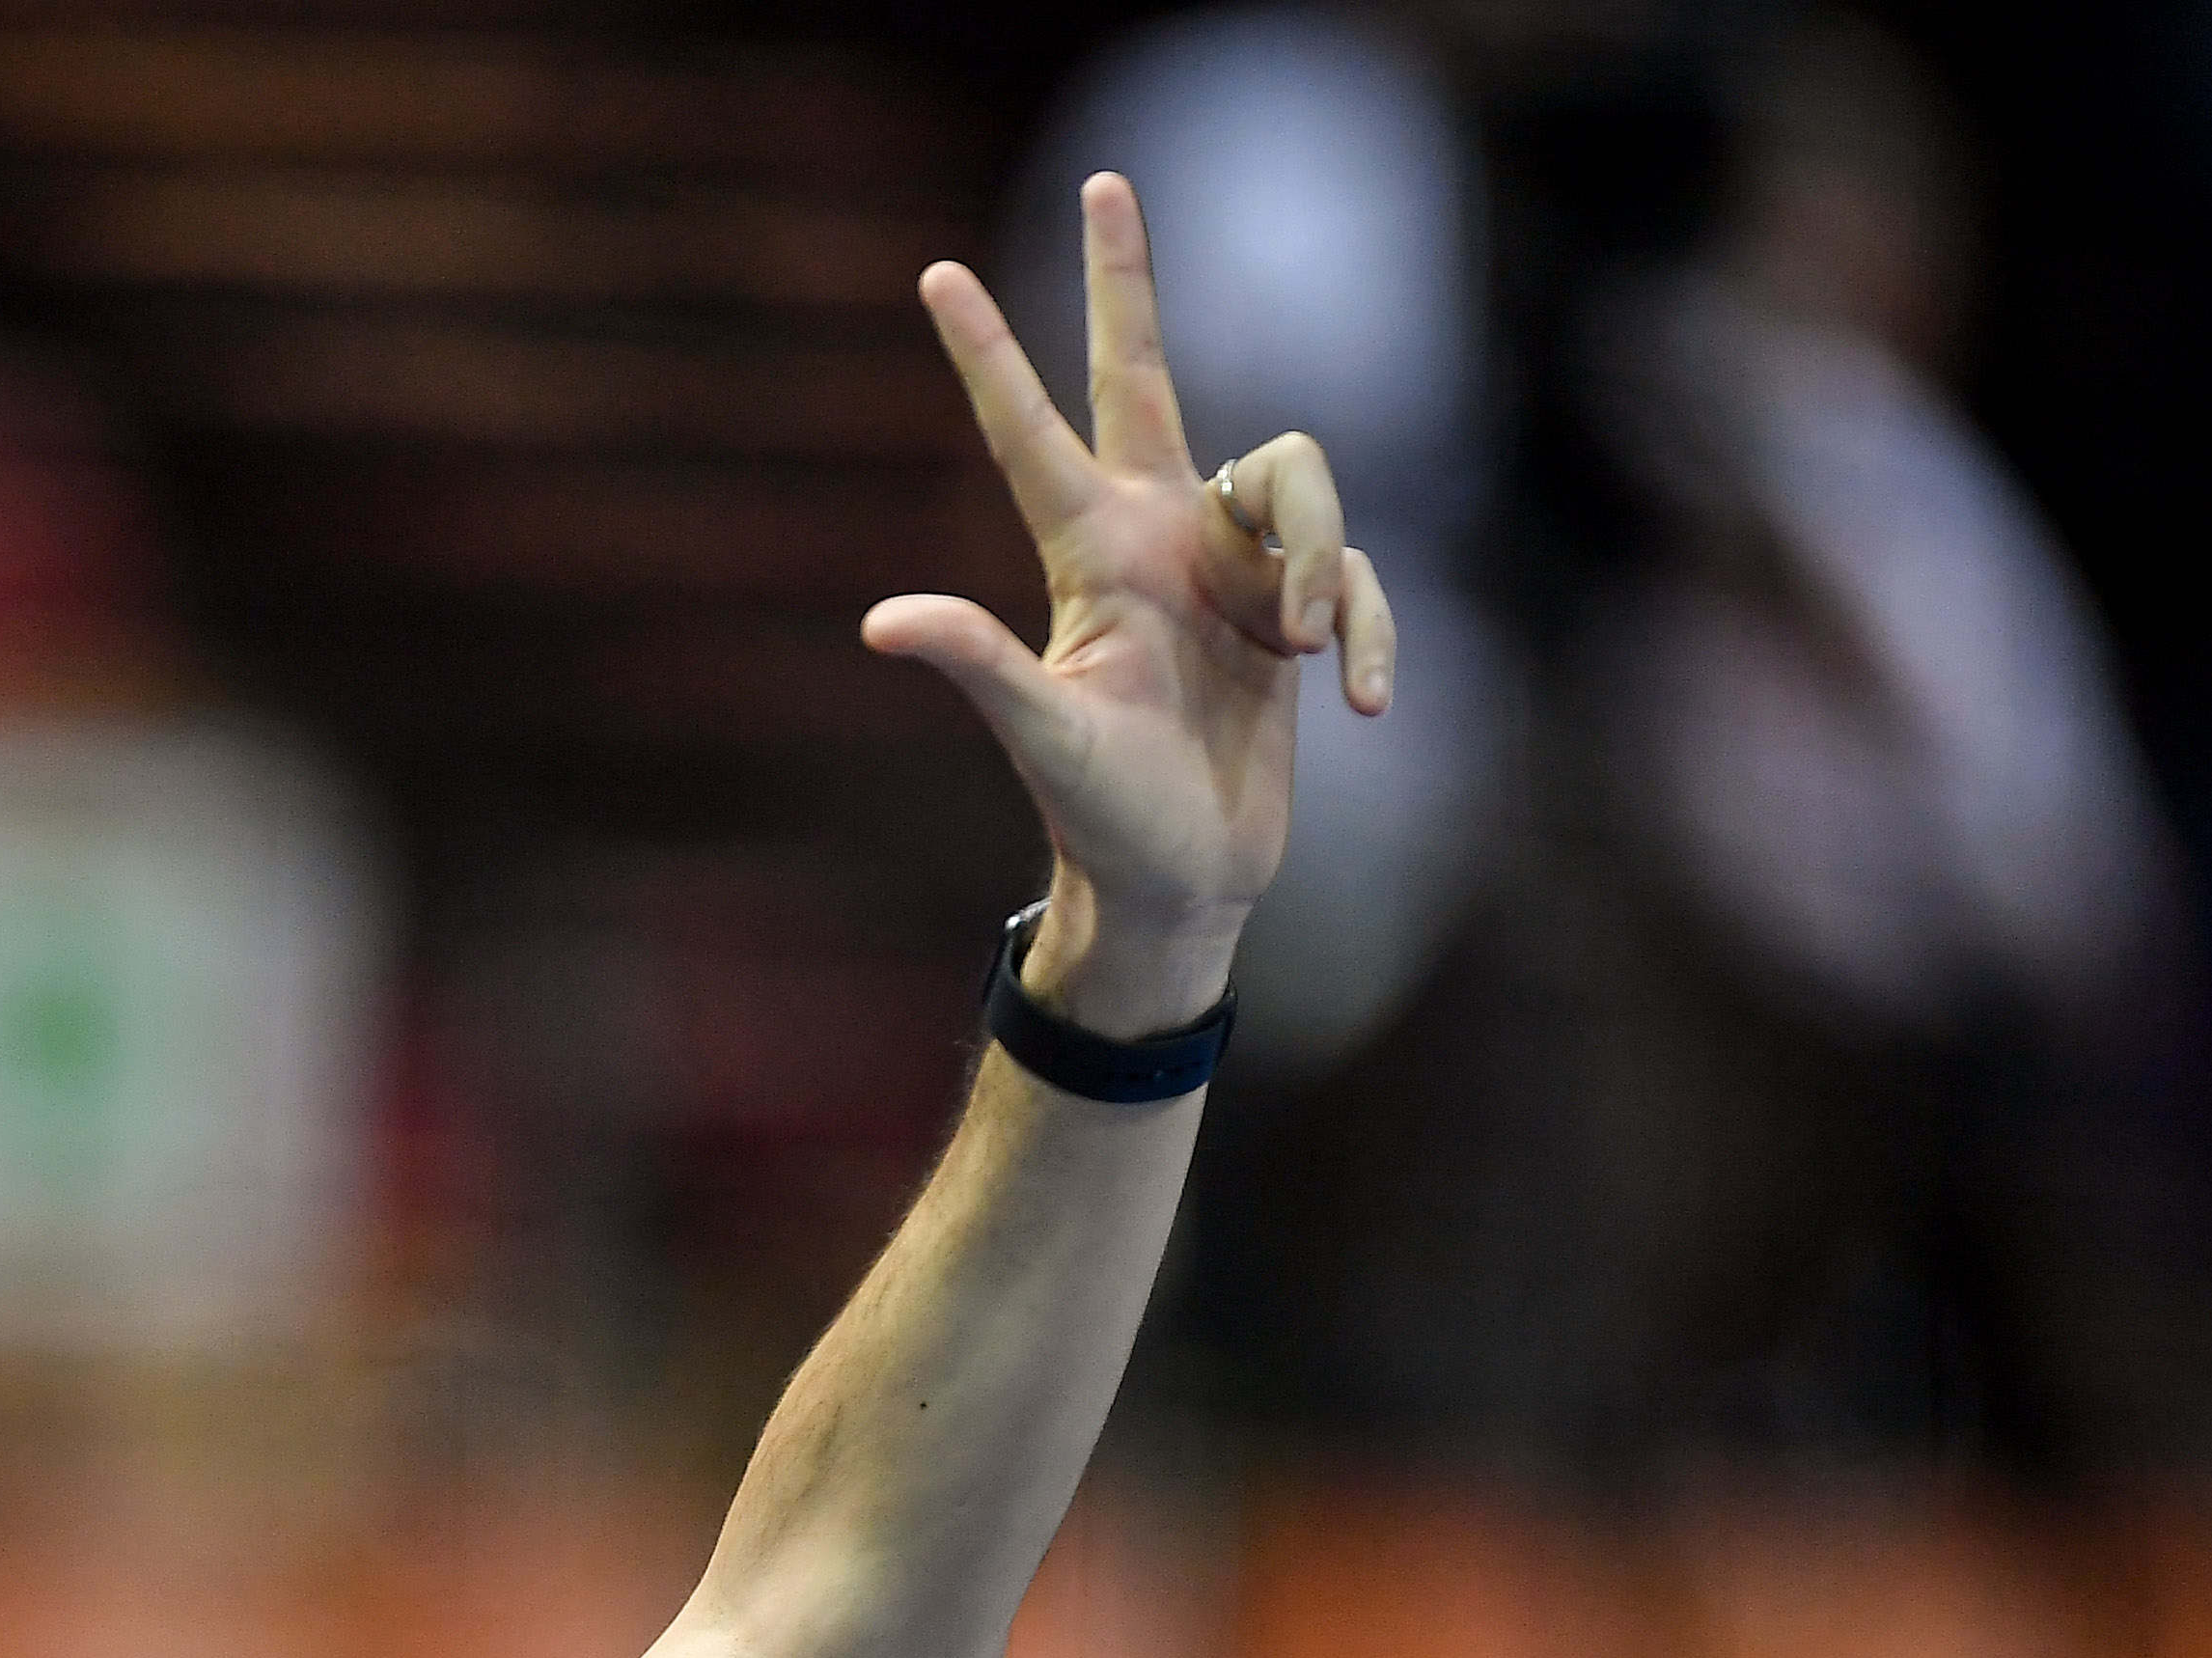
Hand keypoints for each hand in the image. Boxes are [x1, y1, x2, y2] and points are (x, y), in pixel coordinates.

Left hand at [861, 173, 1395, 1030]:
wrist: (1183, 883)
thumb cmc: (1104, 816)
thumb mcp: (1046, 737)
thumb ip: (978, 665)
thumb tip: (882, 621)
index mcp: (1092, 553)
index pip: (1031, 430)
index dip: (989, 352)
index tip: (935, 274)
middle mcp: (1158, 536)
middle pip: (1147, 377)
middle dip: (1127, 285)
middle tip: (1106, 185)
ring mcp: (1229, 565)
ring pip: (1300, 472)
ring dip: (1320, 556)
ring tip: (1297, 651)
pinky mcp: (1296, 607)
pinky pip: (1354, 573)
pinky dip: (1366, 631)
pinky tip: (1358, 703)